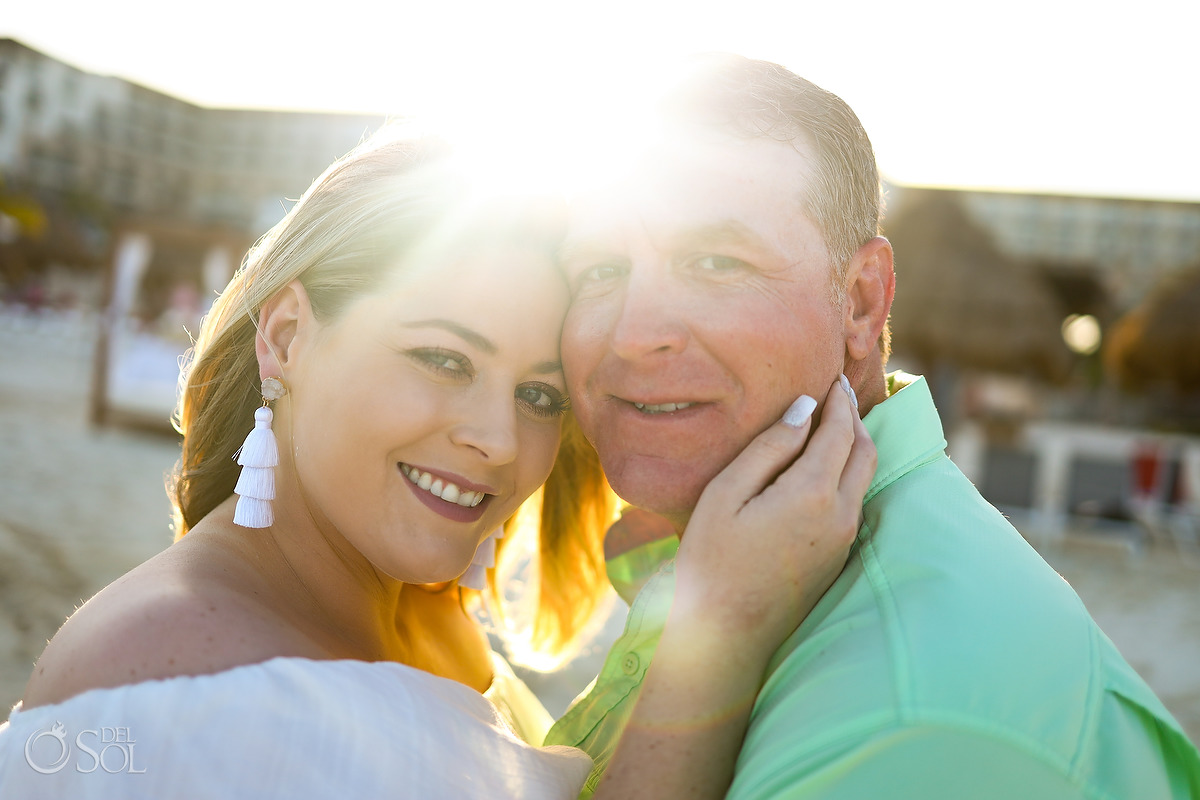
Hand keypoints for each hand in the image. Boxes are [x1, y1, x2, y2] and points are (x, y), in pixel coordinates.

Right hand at [673, 376, 875, 663]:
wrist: (724, 633)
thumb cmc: (711, 559)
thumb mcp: (726, 494)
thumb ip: (769, 447)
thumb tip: (804, 408)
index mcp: (813, 493)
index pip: (840, 430)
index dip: (839, 400)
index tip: (832, 377)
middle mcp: (841, 515)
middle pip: (865, 450)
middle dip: (854, 416)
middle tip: (837, 392)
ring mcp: (843, 539)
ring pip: (866, 477)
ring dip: (855, 444)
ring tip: (832, 422)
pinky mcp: (838, 557)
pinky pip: (856, 500)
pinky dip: (849, 471)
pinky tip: (825, 465)